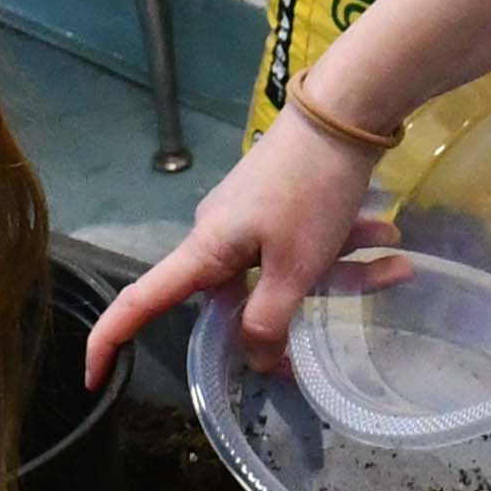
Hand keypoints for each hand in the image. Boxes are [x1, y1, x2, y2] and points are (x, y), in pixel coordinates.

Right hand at [86, 111, 380, 385]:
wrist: (345, 109)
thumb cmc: (309, 190)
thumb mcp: (294, 267)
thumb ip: (269, 320)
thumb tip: (254, 361)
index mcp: (206, 252)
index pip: (140, 302)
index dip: (110, 341)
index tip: (92, 380)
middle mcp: (219, 236)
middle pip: (243, 299)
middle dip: (298, 312)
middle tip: (339, 326)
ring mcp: (250, 219)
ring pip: (290, 268)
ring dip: (343, 271)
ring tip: (398, 263)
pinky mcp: (280, 202)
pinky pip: (307, 242)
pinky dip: (347, 245)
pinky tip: (391, 241)